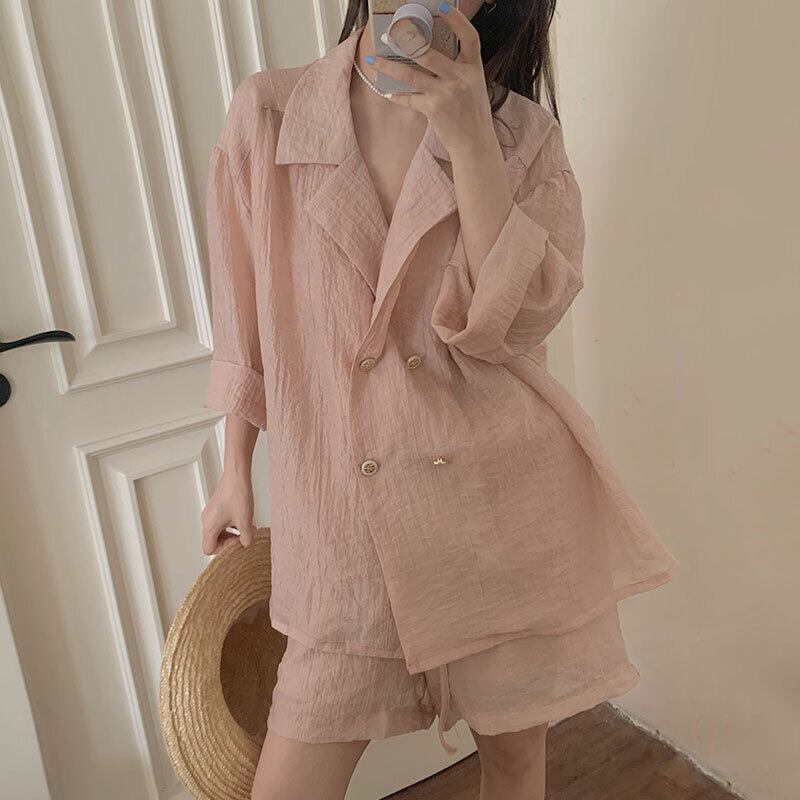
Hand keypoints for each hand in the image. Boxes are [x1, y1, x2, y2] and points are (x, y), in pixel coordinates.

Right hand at [200, 469, 256, 554]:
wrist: (237, 476)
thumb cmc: (237, 494)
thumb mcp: (245, 521)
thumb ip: (246, 538)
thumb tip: (246, 545)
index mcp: (210, 526)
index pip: (209, 549)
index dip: (223, 549)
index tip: (236, 542)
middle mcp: (207, 520)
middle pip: (213, 541)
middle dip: (228, 541)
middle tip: (242, 536)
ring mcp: (210, 513)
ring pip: (218, 532)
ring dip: (231, 533)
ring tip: (244, 528)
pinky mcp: (216, 507)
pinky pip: (220, 523)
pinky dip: (230, 525)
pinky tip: (243, 520)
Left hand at [365, 2, 494, 156]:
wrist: (475, 142)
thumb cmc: (473, 112)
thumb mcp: (473, 84)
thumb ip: (458, 67)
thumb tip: (430, 53)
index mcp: (473, 67)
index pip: (469, 37)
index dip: (457, 20)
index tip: (442, 6)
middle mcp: (460, 77)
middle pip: (428, 53)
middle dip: (406, 41)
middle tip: (390, 33)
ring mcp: (446, 93)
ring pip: (411, 74)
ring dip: (389, 67)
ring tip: (374, 60)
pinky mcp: (433, 109)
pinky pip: (409, 98)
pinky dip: (397, 96)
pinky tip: (387, 92)